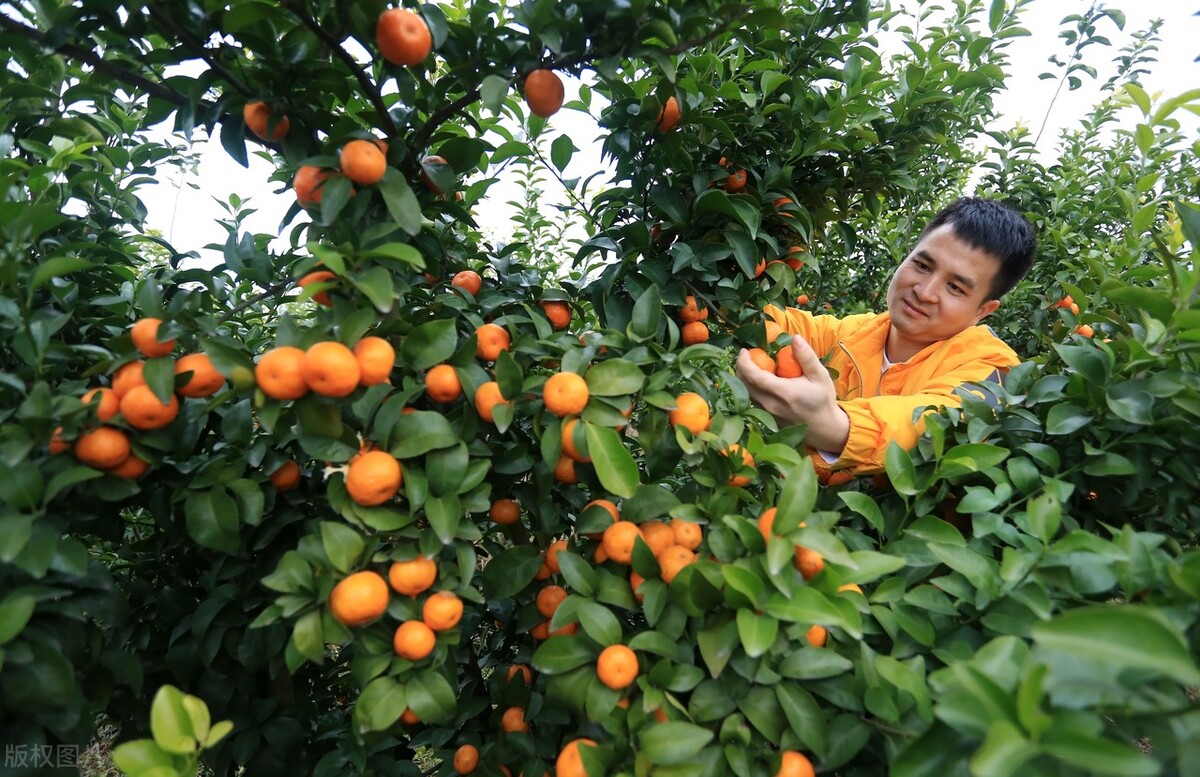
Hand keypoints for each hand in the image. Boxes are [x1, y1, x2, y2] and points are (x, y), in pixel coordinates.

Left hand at [735, 336, 849, 452]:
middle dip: (741, 367)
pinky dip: (750, 387)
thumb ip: (806, 357)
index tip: (744, 350)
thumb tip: (795, 337)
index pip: (754, 376)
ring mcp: (766, 413)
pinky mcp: (765, 418)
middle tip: (749, 355)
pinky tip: (761, 379)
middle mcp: (770, 404)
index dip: (744, 362)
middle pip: (744, 384)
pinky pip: (751, 399)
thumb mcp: (820, 376)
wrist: (823, 429)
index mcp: (783, 393)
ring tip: (754, 365)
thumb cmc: (822, 400)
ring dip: (744, 377)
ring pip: (745, 392)